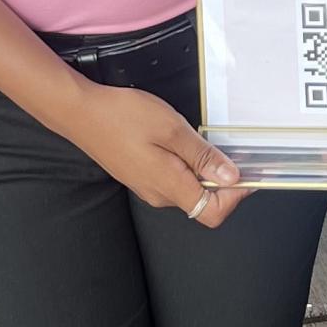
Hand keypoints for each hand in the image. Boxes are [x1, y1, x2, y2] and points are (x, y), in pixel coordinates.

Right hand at [75, 85, 244, 223]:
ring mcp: (147, 187)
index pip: (213, 213)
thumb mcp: (171, 128)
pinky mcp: (140, 176)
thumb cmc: (121, 116)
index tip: (246, 173)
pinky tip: (180, 142)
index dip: (235, 197)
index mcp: (169, 186)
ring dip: (203, 171)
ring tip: (199, 140)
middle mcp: (159, 194)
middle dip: (222, 181)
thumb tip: (230, 177)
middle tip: (226, 149)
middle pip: (203, 203)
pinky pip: (173, 180)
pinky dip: (186, 166)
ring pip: (188, 190)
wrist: (80, 112)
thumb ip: (203, 156)